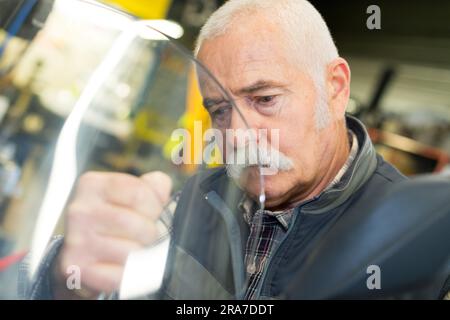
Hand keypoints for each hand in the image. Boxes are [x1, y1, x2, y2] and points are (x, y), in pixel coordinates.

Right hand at [52, 171, 171, 298]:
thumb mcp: (130, 195)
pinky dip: (129, 274)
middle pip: (138, 224)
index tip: (153, 213)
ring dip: (141, 255)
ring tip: (133, 251)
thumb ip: (152, 185)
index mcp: (93, 185)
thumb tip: (162, 184)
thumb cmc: (112, 221)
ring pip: (131, 252)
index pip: (139, 193)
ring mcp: (76, 239)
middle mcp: (80, 210)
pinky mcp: (76, 267)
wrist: (81, 256)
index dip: (155, 207)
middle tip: (145, 236)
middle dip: (150, 233)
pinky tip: (122, 267)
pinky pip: (120, 275)